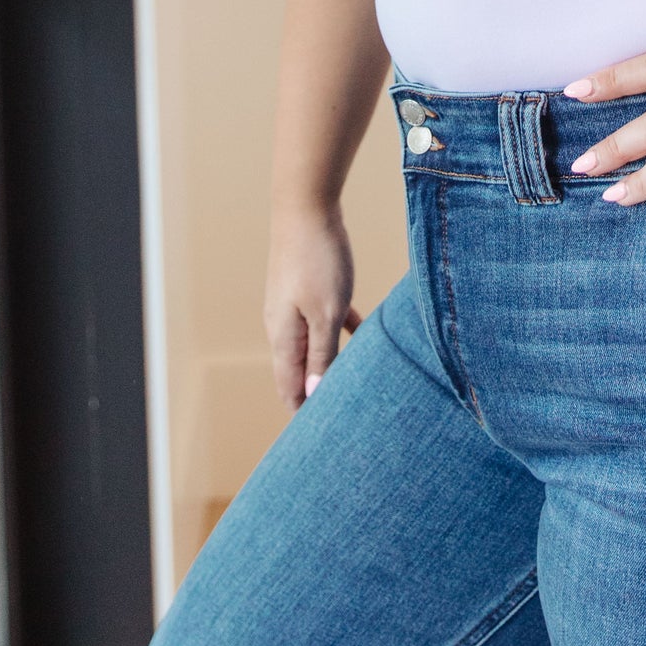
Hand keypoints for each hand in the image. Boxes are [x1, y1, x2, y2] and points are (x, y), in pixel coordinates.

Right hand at [264, 200, 361, 408]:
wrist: (306, 206)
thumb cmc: (317, 259)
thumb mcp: (325, 312)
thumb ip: (321, 354)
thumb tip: (312, 396)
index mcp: (283, 337)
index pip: (289, 389)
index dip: (303, 414)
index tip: (322, 439)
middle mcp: (282, 325)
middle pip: (299, 371)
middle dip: (317, 393)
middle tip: (342, 417)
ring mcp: (294, 305)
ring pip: (314, 345)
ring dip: (331, 363)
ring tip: (354, 382)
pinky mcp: (307, 287)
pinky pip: (324, 319)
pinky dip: (341, 331)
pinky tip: (362, 334)